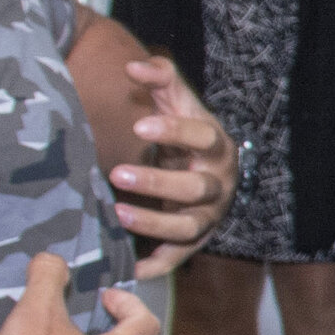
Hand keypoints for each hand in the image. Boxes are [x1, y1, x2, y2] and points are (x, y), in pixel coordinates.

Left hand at [108, 57, 237, 277]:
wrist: (204, 169)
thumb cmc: (183, 134)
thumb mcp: (177, 102)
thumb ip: (160, 78)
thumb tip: (133, 67)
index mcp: (215, 147)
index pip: (203, 137)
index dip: (175, 132)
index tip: (140, 125)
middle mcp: (218, 184)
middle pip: (196, 187)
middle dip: (157, 183)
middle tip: (116, 173)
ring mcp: (208, 217)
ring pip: (187, 226)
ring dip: (153, 223)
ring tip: (117, 214)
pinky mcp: (194, 241)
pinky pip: (177, 258)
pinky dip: (155, 265)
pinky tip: (128, 267)